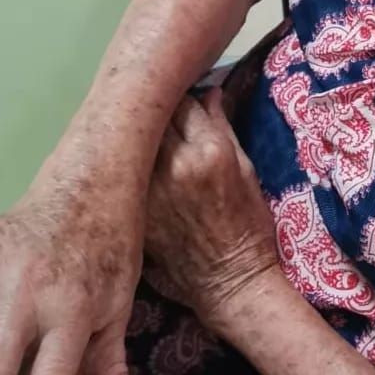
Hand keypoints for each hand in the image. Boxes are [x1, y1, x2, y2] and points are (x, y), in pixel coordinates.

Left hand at [144, 89, 279, 320]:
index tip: (181, 96)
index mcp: (210, 151)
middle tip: (158, 110)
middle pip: (152, 117)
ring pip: (131, 142)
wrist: (230, 282)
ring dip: (137, 134)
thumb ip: (223, 128)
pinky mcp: (134, 211)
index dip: (181, 95)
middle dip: (156, 110)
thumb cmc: (249, 227)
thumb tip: (207, 93)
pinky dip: (128, 164)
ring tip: (142, 134)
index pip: (183, 102)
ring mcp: (149, 190)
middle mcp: (174, 165)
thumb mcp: (248, 171)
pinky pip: (124, 174)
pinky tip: (131, 165)